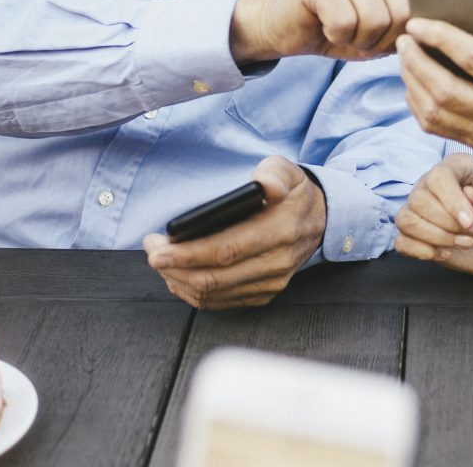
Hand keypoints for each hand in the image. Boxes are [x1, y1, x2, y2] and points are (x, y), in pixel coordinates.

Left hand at [141, 157, 325, 309]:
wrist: (320, 220)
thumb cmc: (294, 193)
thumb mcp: (288, 171)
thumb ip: (275, 173)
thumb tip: (264, 184)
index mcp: (280, 231)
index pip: (226, 250)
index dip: (187, 254)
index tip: (157, 250)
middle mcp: (276, 263)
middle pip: (213, 277)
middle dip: (173, 268)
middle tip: (151, 251)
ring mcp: (271, 283)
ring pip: (213, 294)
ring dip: (179, 281)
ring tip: (162, 261)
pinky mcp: (264, 294)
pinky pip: (221, 302)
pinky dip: (193, 292)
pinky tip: (179, 276)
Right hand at [230, 0, 433, 63]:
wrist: (287, 25)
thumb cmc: (343, 24)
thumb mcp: (387, 21)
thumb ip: (415, 16)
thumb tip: (444, 26)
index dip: (421, 21)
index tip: (404, 34)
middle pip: (402, 10)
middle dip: (386, 39)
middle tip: (366, 37)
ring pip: (375, 19)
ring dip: (361, 40)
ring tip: (347, 31)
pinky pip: (344, 22)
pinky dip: (338, 37)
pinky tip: (327, 27)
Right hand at [393, 152, 472, 275]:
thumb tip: (470, 194)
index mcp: (457, 168)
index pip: (438, 176)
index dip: (451, 201)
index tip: (471, 221)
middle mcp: (432, 185)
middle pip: (418, 200)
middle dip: (449, 223)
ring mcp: (421, 210)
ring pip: (406, 220)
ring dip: (436, 238)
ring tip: (465, 242)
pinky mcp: (417, 235)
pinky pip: (401, 242)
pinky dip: (421, 251)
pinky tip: (445, 253)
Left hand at [397, 0, 472, 160]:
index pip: (472, 59)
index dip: (440, 38)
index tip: (418, 23)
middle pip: (445, 91)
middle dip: (416, 63)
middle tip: (404, 40)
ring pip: (435, 113)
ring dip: (412, 84)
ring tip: (406, 58)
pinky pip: (437, 127)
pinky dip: (418, 105)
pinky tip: (414, 82)